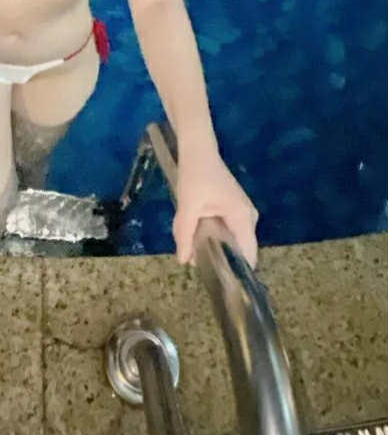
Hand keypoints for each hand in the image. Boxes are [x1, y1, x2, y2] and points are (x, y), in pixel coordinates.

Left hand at [173, 147, 257, 267]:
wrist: (198, 150)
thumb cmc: (195, 175)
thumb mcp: (187, 206)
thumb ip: (185, 234)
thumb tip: (184, 262)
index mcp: (242, 218)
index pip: (248, 255)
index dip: (237, 271)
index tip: (221, 284)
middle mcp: (249, 218)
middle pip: (240, 250)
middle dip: (222, 260)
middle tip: (200, 268)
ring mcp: (244, 214)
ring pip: (233, 241)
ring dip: (216, 248)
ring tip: (196, 252)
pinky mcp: (236, 210)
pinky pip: (230, 232)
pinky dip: (216, 237)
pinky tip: (199, 238)